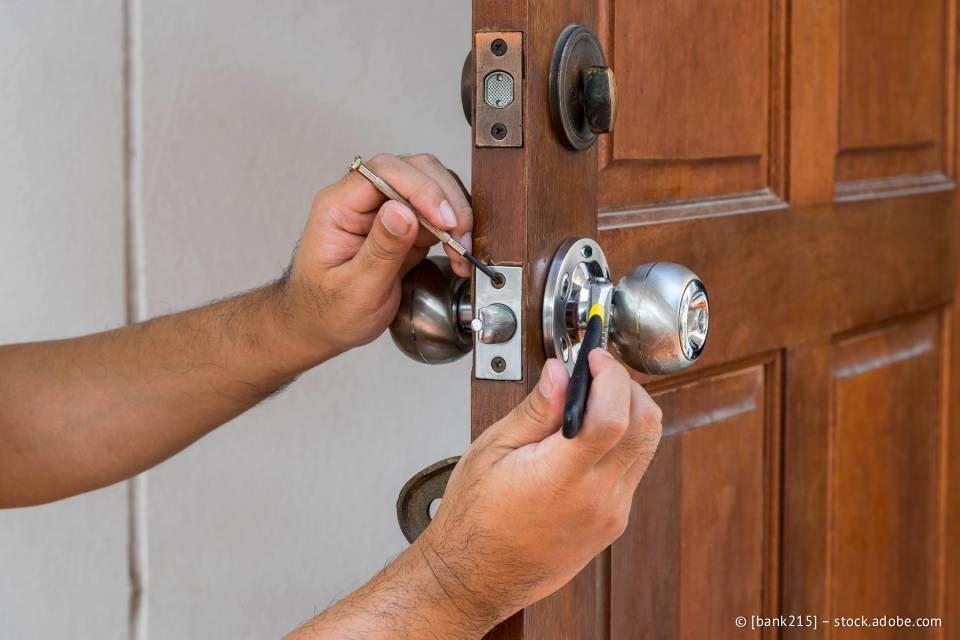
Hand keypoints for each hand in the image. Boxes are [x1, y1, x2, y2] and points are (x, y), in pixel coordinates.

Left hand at [282, 153, 472, 356]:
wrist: (324, 327)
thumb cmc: (328, 310)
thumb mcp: (354, 288)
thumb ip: (380, 249)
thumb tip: (403, 211)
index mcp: (338, 207)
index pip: (383, 171)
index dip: (420, 188)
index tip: (443, 219)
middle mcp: (362, 201)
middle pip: (414, 170)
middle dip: (444, 200)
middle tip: (458, 237)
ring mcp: (385, 211)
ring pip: (431, 187)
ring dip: (454, 214)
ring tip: (461, 250)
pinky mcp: (404, 227)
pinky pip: (436, 214)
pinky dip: (453, 231)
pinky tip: (458, 254)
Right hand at [414, 352, 662, 628]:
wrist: (477, 578)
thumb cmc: (474, 520)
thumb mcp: (492, 451)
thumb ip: (534, 410)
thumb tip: (561, 372)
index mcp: (560, 479)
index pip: (613, 417)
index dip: (611, 377)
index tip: (594, 357)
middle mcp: (596, 499)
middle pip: (645, 426)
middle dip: (627, 385)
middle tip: (597, 371)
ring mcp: (611, 514)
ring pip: (647, 446)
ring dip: (631, 411)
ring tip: (593, 398)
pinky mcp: (614, 523)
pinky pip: (634, 469)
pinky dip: (624, 440)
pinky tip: (590, 434)